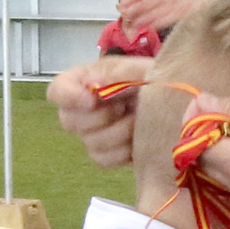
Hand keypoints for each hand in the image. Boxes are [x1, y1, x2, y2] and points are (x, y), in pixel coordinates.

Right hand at [46, 54, 150, 169]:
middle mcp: (81, 108)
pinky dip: (123, 151)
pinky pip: (104, 159)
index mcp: (83, 81)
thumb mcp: (140, 68)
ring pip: (90, 143)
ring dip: (119, 133)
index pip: (57, 91)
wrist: (171, 102)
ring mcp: (91, 134)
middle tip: (126, 106)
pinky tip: (137, 138)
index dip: (69, 97)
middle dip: (101, 116)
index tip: (91, 99)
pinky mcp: (105, 154)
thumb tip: (97, 86)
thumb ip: (120, 73)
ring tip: (138, 119)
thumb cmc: (153, 79)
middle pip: (69, 121)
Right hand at [115, 0, 218, 31]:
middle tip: (124, 15)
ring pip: (156, 11)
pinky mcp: (187, 10)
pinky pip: (169, 17)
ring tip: (133, 23)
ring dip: (144, 17)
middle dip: (135, 9)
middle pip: (147, 2)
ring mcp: (176, 2)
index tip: (123, 3)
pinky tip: (149, 25)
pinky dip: (159, 21)